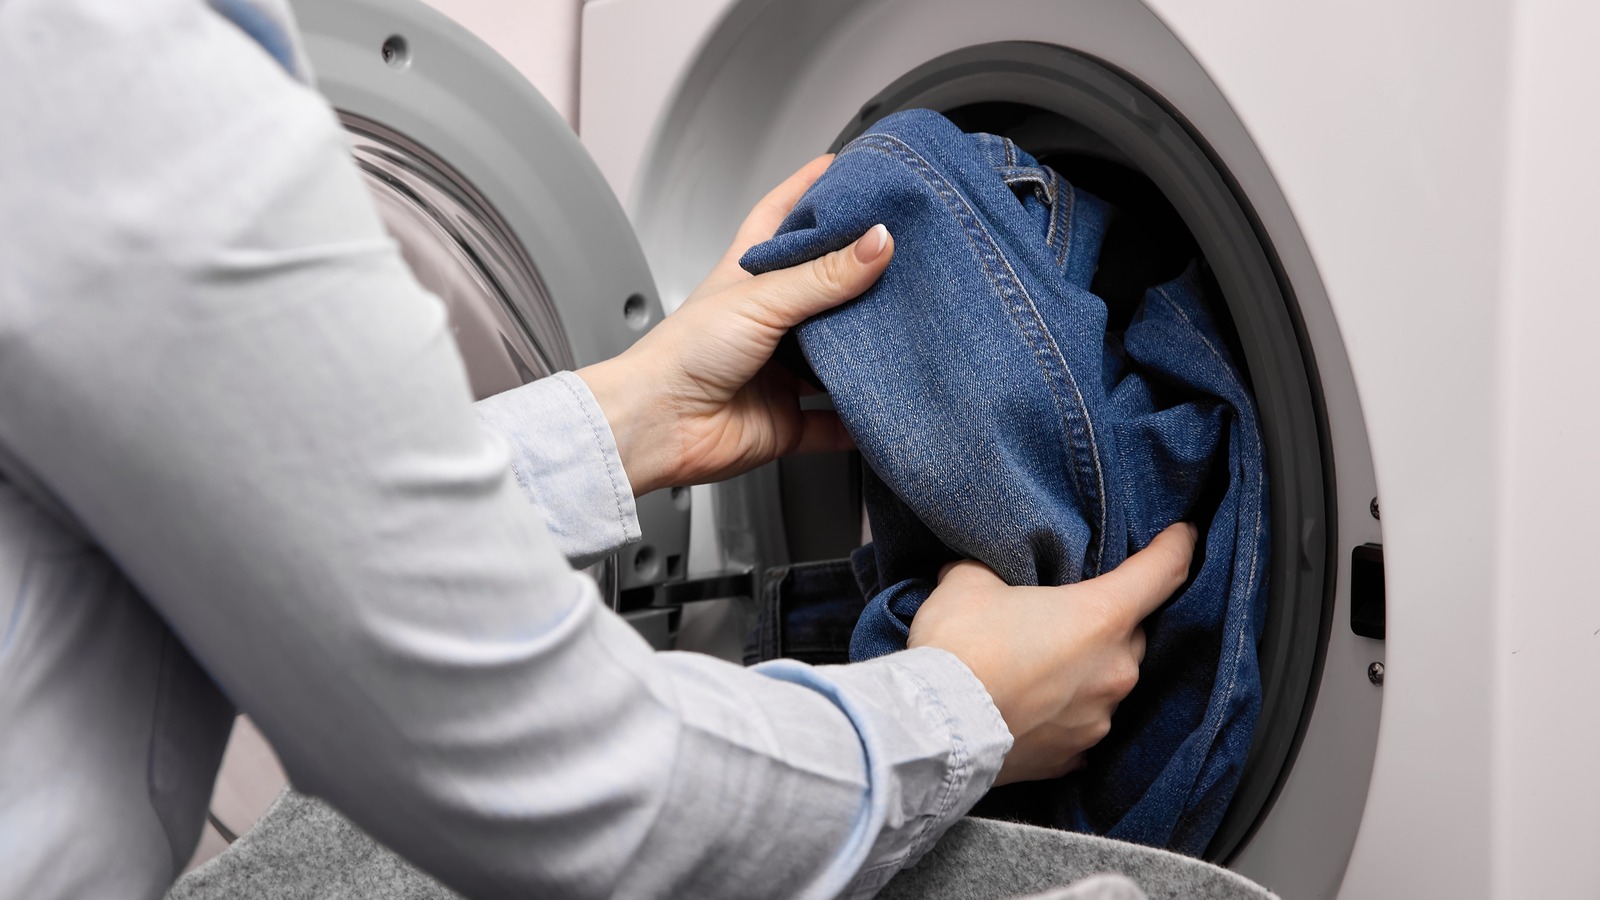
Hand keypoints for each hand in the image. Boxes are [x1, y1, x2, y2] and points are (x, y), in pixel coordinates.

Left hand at [577, 156, 893, 494]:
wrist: (658, 426)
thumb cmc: (680, 355)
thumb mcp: (759, 299)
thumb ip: (823, 275)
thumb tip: (877, 242)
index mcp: (748, 276)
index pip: (781, 217)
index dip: (811, 190)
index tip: (848, 169)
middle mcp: (766, 320)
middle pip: (823, 288)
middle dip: (861, 276)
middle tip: (904, 257)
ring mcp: (778, 370)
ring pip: (837, 356)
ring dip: (867, 351)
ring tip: (908, 331)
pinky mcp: (787, 419)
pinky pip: (835, 421)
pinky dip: (860, 419)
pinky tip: (885, 409)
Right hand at [909, 523, 1197, 785]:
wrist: (934, 729)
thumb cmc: (960, 649)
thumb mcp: (968, 581)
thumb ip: (990, 569)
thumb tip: (981, 572)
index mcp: (1102, 616)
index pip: (1162, 572)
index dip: (1176, 546)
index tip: (1183, 536)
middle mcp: (1114, 670)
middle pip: (1131, 634)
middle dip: (1105, 623)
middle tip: (1062, 615)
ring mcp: (1097, 719)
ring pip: (1106, 683)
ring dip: (1081, 672)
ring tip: (1035, 666)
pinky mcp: (1071, 757)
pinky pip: (1079, 726)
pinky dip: (1061, 715)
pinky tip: (1030, 707)